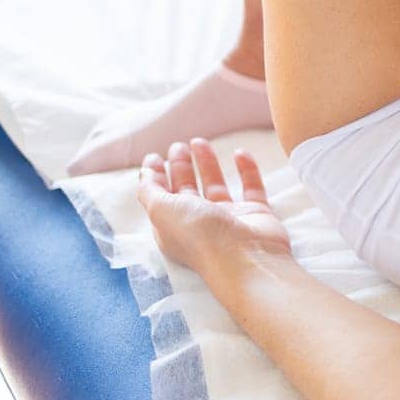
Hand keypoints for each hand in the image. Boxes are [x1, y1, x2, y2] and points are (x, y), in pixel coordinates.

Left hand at [139, 139, 292, 276]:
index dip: (155, 177)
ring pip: (216, 186)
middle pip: (186, 191)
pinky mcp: (255, 214)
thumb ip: (150, 190)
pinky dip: (246, 170)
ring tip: (200, 142)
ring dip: (207, 164)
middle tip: (178, 146)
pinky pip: (251, 187)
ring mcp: (228, 219)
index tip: (155, 157)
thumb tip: (144, 173)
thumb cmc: (200, 235)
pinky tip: (240, 153)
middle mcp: (199, 223)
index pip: (160, 198)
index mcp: (173, 226)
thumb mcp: (161, 210)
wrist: (246, 256)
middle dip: (180, 168)